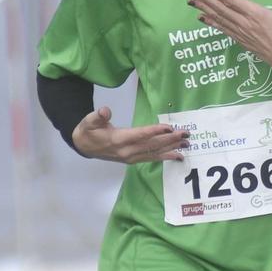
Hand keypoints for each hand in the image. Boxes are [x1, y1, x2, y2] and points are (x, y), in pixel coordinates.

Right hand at [70, 105, 188, 164]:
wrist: (84, 147)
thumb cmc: (88, 131)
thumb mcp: (89, 121)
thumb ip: (97, 116)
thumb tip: (104, 111)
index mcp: (118, 140)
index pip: (139, 135)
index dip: (154, 131)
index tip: (169, 127)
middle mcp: (127, 151)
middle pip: (152, 145)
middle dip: (170, 140)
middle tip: (186, 134)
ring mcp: (131, 157)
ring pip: (155, 153)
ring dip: (171, 148)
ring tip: (187, 144)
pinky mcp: (134, 159)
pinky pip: (152, 158)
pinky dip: (166, 157)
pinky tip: (178, 155)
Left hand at [187, 0, 271, 78]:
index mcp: (257, 14)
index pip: (232, 0)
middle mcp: (246, 24)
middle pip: (221, 9)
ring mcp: (242, 34)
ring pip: (220, 19)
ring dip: (204, 9)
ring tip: (191, 2)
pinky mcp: (242, 42)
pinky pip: (224, 30)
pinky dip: (212, 23)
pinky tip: (203, 19)